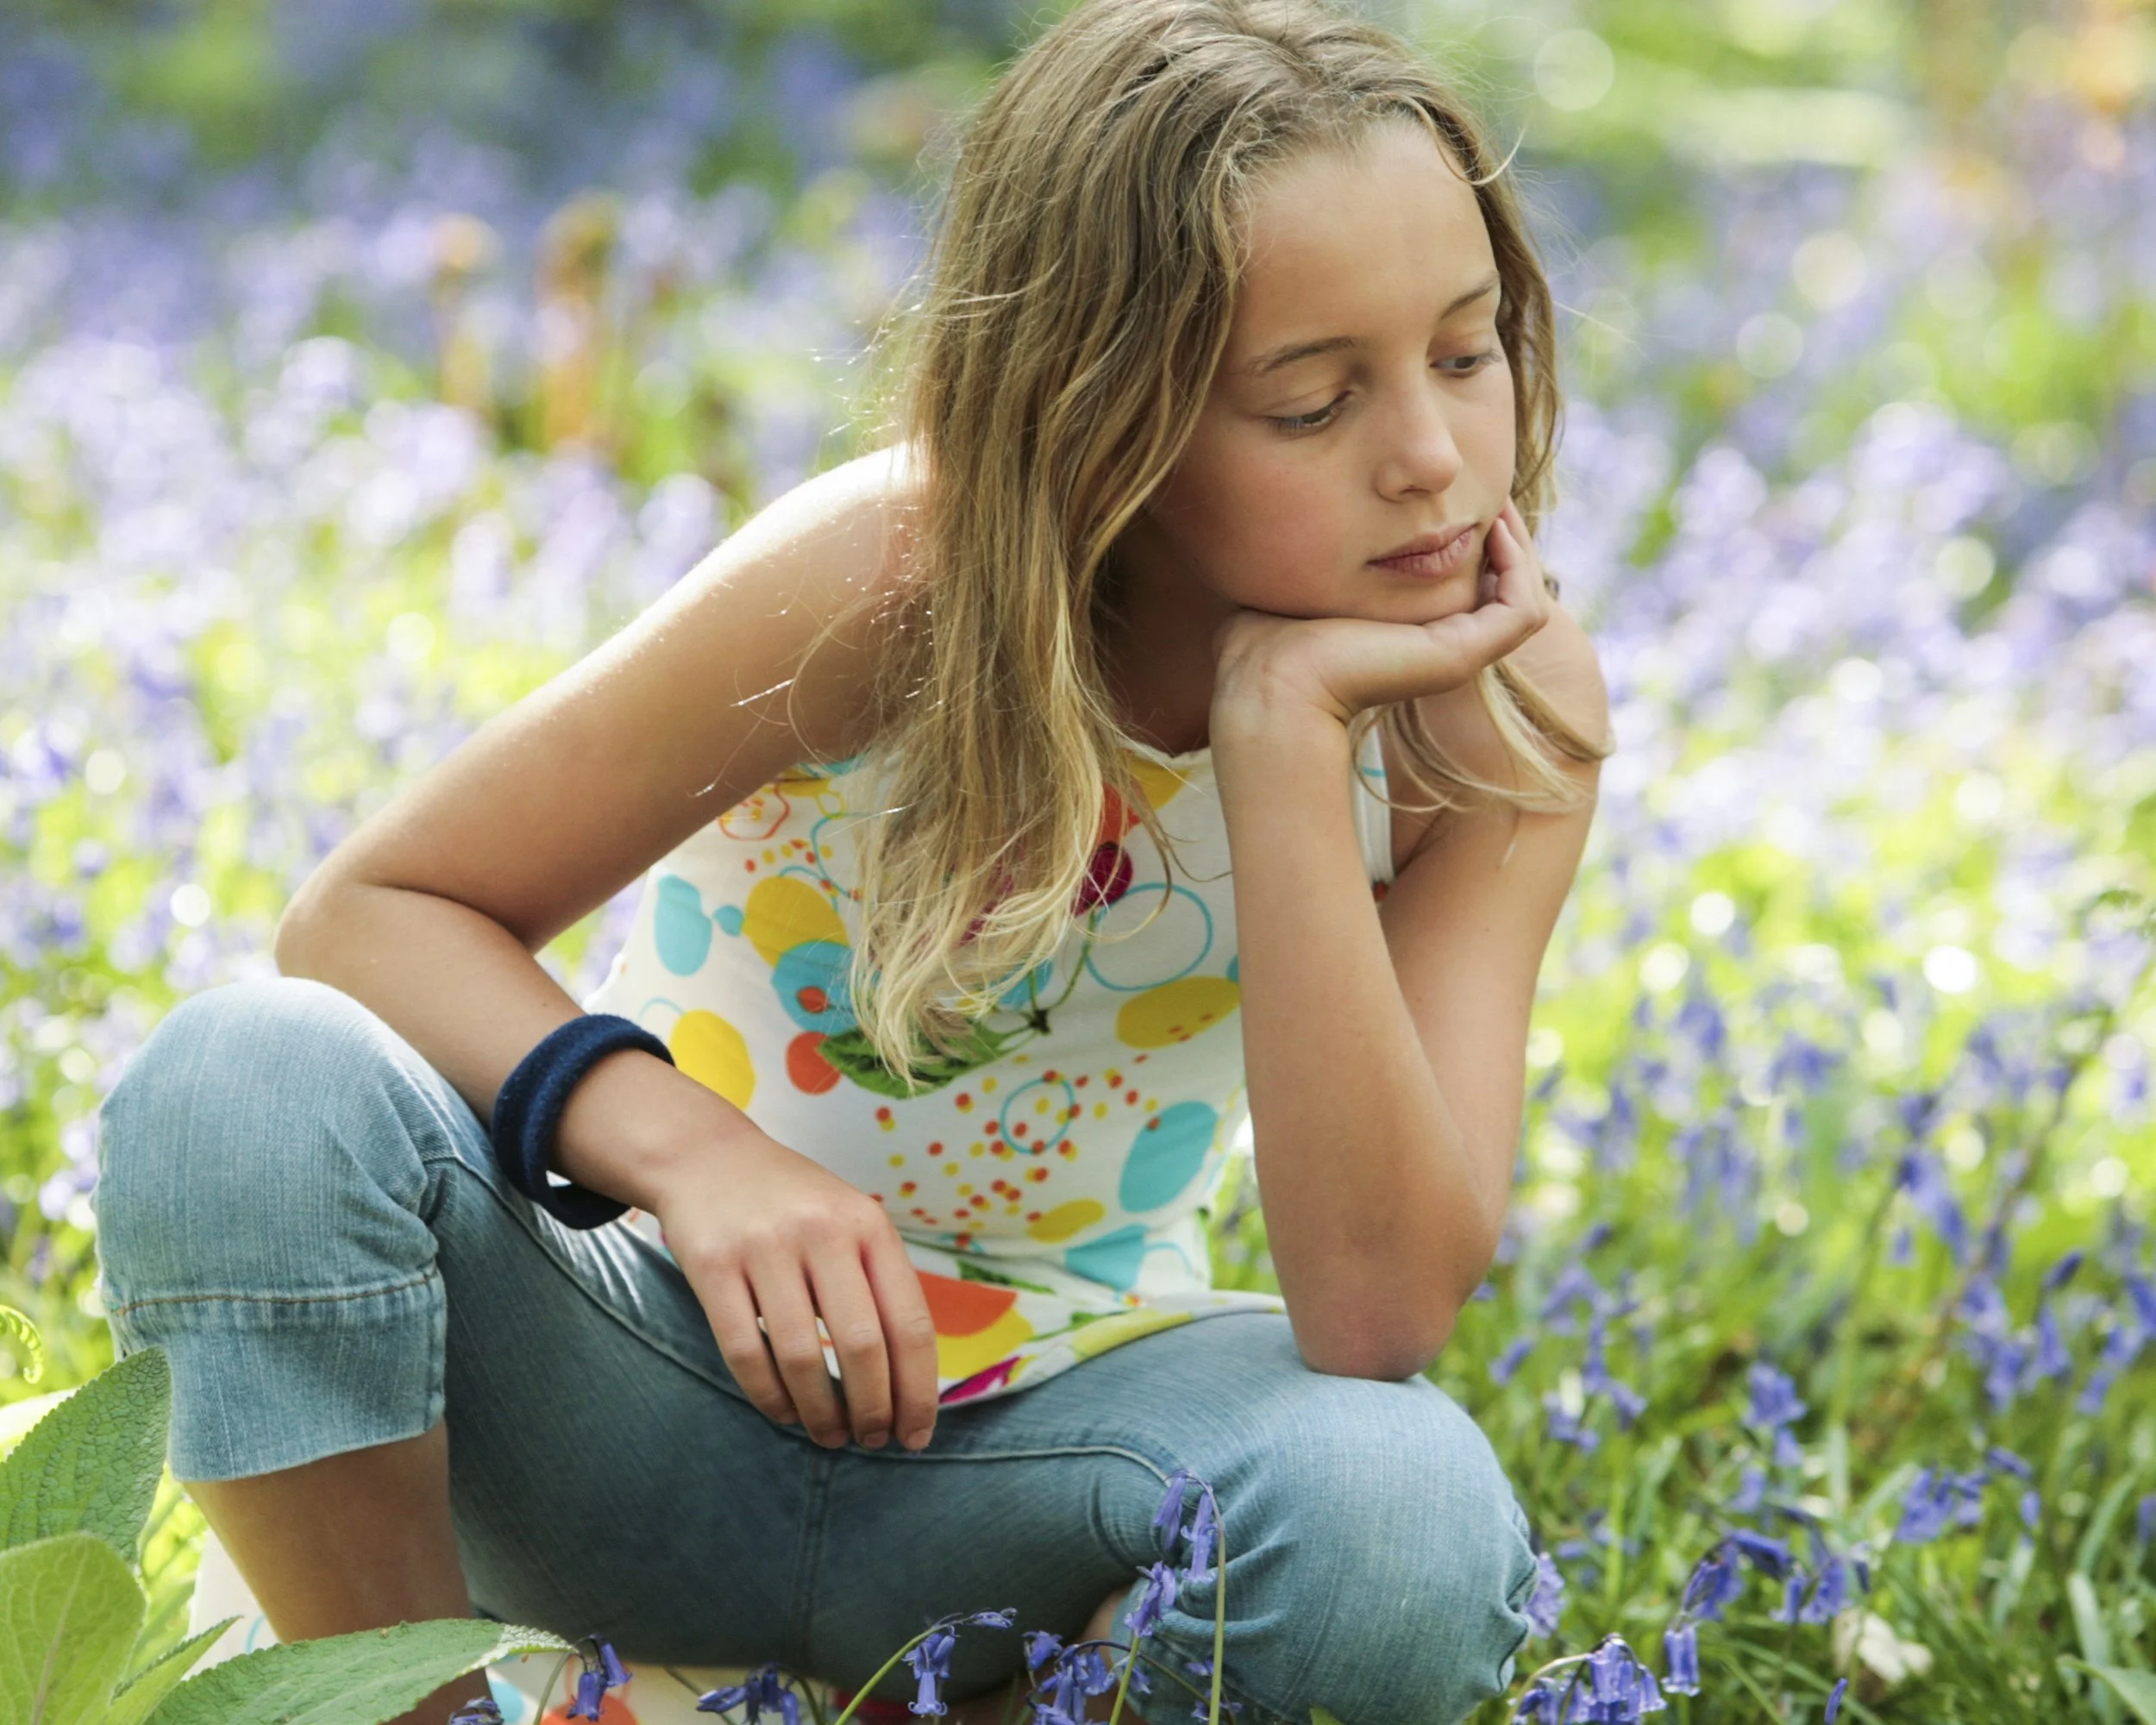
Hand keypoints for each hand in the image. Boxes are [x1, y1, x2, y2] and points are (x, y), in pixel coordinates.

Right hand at [645, 1114, 941, 1451]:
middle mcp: (822, 1231)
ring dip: (821, 1414)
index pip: (910, 1322)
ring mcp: (764, 1247)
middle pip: (862, 1346)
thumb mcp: (850, 1220)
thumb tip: (909, 1381)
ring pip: (803, 1357)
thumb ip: (879, 1283)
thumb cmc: (793, 1204)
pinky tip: (785, 1413)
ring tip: (830, 1437)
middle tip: (873, 1440)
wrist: (707, 1155)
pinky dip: (770, 1397)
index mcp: (868, 1225)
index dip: (918, 1390)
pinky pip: (745, 1352)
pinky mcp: (712, 1265)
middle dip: (873, 1410)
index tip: (917, 1434)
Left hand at [1209, 498, 1551, 728]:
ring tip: (1498, 502)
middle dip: (1503, 536)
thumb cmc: (1267, 636)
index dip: (1473, 540)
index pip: (1466, 586)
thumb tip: (1308, 518)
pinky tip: (1494, 525)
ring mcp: (1456, 656)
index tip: (1458, 497)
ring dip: (1518, 546)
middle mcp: (1441, 649)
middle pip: (1501, 588)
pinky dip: (1518, 566)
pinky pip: (1520, 609)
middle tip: (1491, 489)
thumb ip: (1326, 557)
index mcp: (1411, 637)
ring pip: (1521, 597)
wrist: (1268, 678)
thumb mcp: (1309, 580)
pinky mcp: (1461, 656)